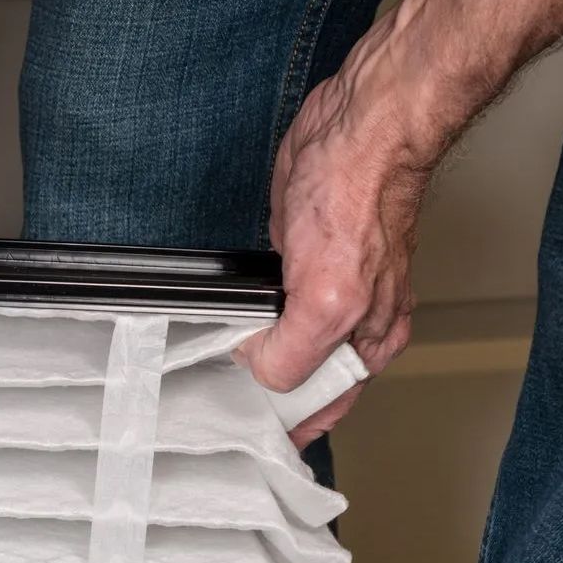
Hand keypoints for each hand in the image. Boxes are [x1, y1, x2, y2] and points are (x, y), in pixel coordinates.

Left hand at [238, 46, 430, 446]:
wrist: (355, 131)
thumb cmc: (359, 198)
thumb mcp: (330, 298)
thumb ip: (296, 352)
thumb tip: (261, 373)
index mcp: (365, 343)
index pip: (319, 408)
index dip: (279, 421)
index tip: (237, 430)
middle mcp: (345, 325)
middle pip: (293, 384)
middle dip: (254, 396)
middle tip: (206, 407)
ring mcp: (317, 296)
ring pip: (272, 349)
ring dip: (239, 361)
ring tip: (197, 378)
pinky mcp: (292, 267)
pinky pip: (258, 311)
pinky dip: (235, 322)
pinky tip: (211, 330)